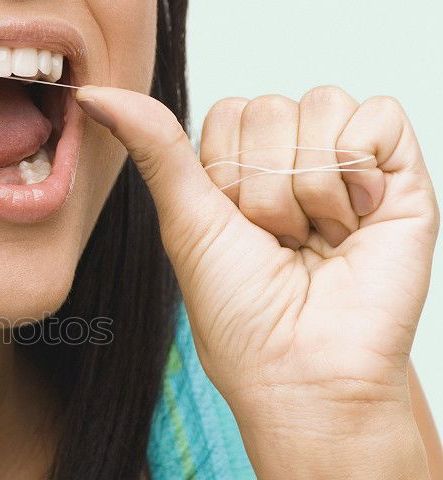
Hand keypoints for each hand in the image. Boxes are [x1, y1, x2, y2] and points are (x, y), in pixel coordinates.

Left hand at [76, 86, 438, 479]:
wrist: (303, 370)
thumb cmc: (241, 315)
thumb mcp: (185, 222)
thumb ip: (154, 147)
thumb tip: (94, 93)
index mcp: (240, 177)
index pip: (228, 113)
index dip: (224, 169)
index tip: (234, 227)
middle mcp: (292, 166)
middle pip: (269, 108)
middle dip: (264, 185)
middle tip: (279, 242)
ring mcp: (347, 169)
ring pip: (320, 106)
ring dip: (308, 186)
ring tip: (317, 239)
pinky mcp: (401, 176)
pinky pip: (378, 115)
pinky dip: (357, 171)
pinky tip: (355, 221)